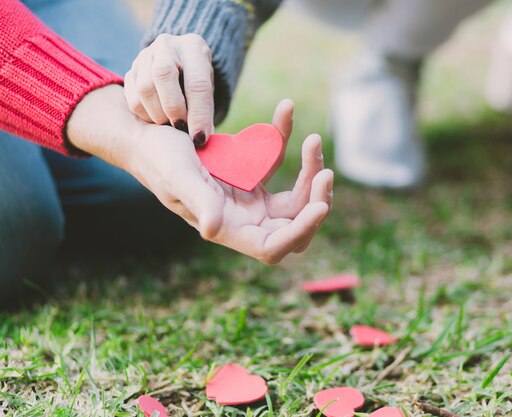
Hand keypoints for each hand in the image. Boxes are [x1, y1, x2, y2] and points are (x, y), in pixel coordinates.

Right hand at [124, 33, 213, 145]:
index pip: (196, 83)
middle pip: (163, 75)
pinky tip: (157, 119)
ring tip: (170, 125)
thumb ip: (204, 112)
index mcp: (193, 48)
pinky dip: (145, 114)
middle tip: (181, 128)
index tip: (199, 138)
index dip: (198, 114)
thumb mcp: (208, 93)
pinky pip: (132, 97)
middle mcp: (167, 46)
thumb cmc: (198, 86)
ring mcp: (145, 55)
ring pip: (144, 87)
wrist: (180, 67)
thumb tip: (199, 140)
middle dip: (173, 108)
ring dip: (158, 113)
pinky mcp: (131, 70)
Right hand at [127, 106, 331, 263]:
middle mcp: (244, 219)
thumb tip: (214, 231)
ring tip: (312, 140)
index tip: (319, 205)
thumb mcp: (176, 174)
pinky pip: (280, 163)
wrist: (147, 136)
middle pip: (295, 225)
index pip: (273, 246)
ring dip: (310, 171)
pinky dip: (286, 140)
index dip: (300, 232)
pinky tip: (286, 110)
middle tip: (325, 171)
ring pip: (298, 198)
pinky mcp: (253, 177)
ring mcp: (251, 199)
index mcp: (228, 228)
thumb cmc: (156, 157)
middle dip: (316, 202)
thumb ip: (198, 202)